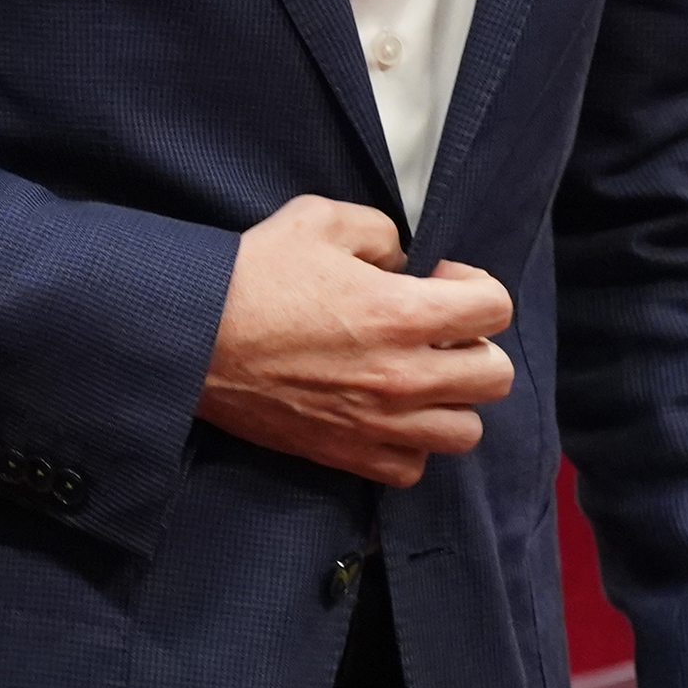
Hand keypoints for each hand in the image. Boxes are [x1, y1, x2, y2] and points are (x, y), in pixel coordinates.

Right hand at [197, 196, 515, 488]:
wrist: (192, 338)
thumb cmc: (250, 278)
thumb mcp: (318, 220)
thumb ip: (379, 232)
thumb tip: (401, 261)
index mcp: (402, 313)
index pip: (495, 309)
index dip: (476, 289)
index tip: (442, 284)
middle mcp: (402, 375)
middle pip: (495, 376)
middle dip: (474, 346)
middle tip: (436, 333)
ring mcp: (377, 422)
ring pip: (464, 431)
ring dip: (450, 402)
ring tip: (419, 381)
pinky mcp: (346, 453)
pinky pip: (411, 468)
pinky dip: (409, 446)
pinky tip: (386, 417)